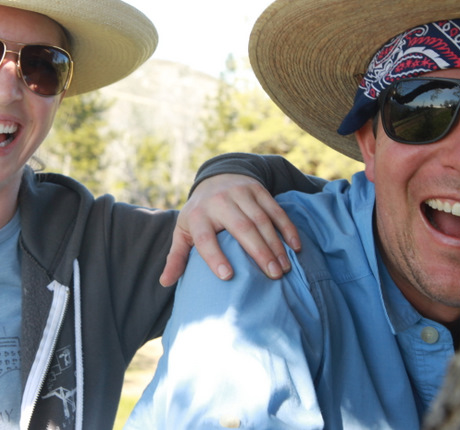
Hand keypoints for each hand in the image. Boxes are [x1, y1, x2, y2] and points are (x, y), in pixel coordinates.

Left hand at [160, 174, 300, 286]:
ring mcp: (240, 194)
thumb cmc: (199, 213)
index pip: (205, 238)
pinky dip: (287, 228)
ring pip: (261, 220)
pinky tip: (295, 248)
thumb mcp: (183, 231)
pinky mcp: (258, 190)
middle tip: (272, 276)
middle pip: (241, 228)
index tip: (227, 276)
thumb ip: (176, 257)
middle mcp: (219, 202)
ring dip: (275, 245)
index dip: (214, 256)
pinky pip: (276, 210)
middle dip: (258, 252)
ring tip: (283, 268)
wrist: (216, 177)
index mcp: (198, 215)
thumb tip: (165, 282)